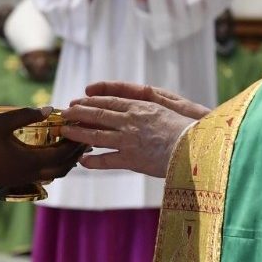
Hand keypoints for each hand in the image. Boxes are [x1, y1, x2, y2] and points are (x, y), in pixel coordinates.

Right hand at [0, 107, 85, 186]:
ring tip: (71, 146)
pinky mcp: (11, 180)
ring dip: (63, 162)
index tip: (83, 131)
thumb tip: (50, 109)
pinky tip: (49, 153)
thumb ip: (26, 115)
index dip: (74, 145)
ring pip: (51, 175)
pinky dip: (50, 166)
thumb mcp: (1, 123)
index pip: (61, 156)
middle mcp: (27, 175)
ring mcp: (19, 179)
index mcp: (27, 162)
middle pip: (61, 169)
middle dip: (74, 155)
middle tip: (84, 140)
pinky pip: (40, 176)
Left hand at [63, 85, 208, 177]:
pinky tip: (82, 162)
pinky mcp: (132, 159)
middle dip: (79, 113)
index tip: (79, 99)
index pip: (110, 101)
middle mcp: (131, 121)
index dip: (92, 100)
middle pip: (98, 114)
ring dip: (78, 134)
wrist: (196, 147)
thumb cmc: (187, 128)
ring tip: (66, 132)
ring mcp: (129, 140)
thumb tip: (133, 106)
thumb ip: (148, 106)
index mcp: (141, 106)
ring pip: (96, 136)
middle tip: (66, 113)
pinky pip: (106, 160)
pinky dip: (93, 162)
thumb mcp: (167, 109)